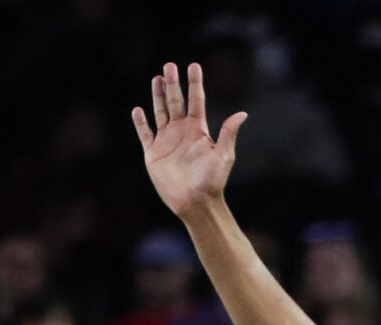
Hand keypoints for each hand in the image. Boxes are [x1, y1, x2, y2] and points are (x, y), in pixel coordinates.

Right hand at [132, 63, 245, 220]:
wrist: (196, 202)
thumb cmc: (213, 181)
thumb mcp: (223, 156)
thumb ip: (228, 133)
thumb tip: (242, 113)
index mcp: (198, 130)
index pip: (196, 101)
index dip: (194, 84)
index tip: (193, 66)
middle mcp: (181, 132)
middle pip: (175, 102)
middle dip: (172, 84)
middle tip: (169, 65)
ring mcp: (166, 141)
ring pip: (160, 112)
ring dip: (157, 96)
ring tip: (156, 78)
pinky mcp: (153, 152)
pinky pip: (145, 133)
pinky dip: (140, 122)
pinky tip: (138, 110)